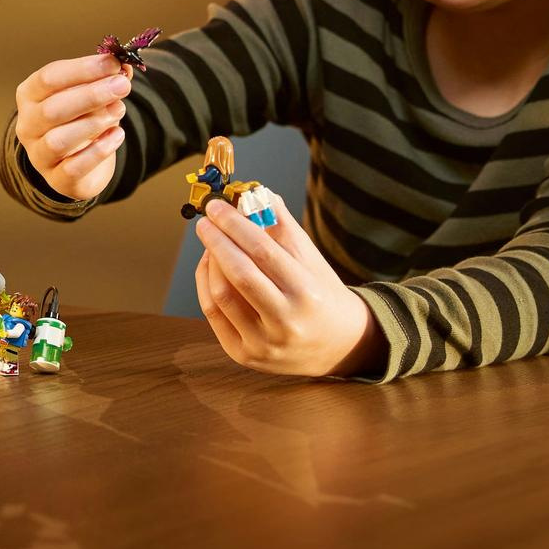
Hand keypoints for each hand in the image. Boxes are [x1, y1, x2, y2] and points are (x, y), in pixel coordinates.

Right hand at [14, 53, 132, 200]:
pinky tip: (118, 135)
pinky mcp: (56, 179)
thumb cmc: (80, 118)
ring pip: (59, 140)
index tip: (113, 62)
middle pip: (52, 109)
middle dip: (91, 95)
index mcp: (29, 95)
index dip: (82, 69)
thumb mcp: (89, 94)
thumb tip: (124, 67)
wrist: (76, 163)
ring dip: (93, 123)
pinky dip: (99, 151)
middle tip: (122, 85)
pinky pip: (74, 168)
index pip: (48, 78)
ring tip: (119, 110)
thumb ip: (104, 79)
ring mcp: (39, 155)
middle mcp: (27, 125)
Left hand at [194, 194, 384, 377]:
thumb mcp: (310, 257)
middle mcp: (286, 323)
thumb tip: (252, 193)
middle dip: (216, 240)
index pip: (262, 252)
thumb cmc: (321, 294)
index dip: (234, 224)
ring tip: (212, 243)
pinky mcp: (245, 355)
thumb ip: (280, 224)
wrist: (342, 347)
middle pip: (239, 274)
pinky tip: (210, 266)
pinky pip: (213, 314)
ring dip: (209, 261)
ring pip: (221, 295)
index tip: (216, 206)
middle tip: (206, 220)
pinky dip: (206, 283)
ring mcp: (264, 344)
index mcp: (307, 294)